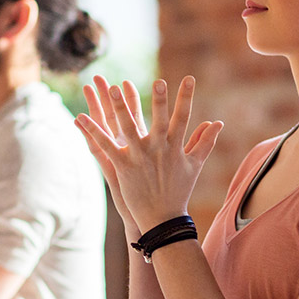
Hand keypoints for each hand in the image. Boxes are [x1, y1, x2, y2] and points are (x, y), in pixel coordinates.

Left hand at [76, 74, 222, 233]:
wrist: (163, 219)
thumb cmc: (179, 191)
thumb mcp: (194, 165)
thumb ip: (205, 141)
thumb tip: (218, 122)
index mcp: (175, 147)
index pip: (183, 118)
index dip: (186, 98)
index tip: (189, 78)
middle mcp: (158, 150)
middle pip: (158, 120)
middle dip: (159, 101)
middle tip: (158, 81)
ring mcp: (139, 158)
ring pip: (129, 128)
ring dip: (121, 108)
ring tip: (114, 88)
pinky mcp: (122, 167)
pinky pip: (105, 146)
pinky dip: (93, 131)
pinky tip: (81, 117)